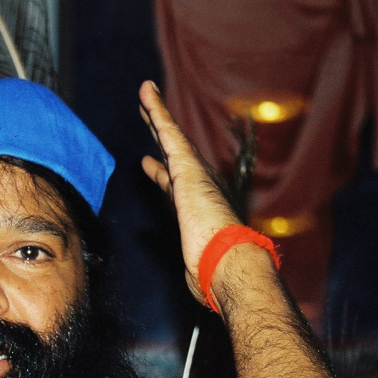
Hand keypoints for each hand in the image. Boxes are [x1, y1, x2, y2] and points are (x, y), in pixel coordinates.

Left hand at [138, 80, 241, 304]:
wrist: (231, 265)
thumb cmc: (218, 275)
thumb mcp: (197, 270)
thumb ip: (194, 269)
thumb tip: (196, 284)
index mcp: (198, 209)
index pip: (175, 186)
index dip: (161, 173)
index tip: (150, 164)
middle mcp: (200, 186)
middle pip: (174, 155)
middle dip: (161, 136)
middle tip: (149, 117)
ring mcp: (195, 175)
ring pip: (171, 137)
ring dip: (157, 115)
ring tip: (146, 95)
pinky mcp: (187, 167)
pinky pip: (168, 131)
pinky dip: (156, 110)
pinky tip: (146, 93)